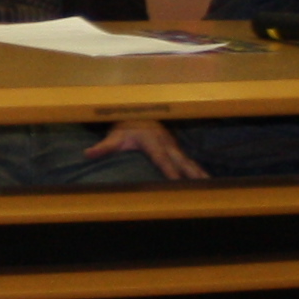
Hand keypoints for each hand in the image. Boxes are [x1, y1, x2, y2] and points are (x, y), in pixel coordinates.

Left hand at [86, 119, 206, 181]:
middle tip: (204, 184)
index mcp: (151, 140)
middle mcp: (165, 143)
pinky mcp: (176, 148)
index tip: (176, 182)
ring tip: (210, 184)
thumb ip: (103, 147)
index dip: (169, 170)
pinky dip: (197, 169)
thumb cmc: (124, 128)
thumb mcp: (113, 136)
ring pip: (187, 160)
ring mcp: (173, 145)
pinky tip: (205, 180)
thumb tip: (88, 154)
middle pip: (180, 160)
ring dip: (199, 172)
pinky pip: (187, 160)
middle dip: (192, 172)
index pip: (161, 158)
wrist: (136, 114)